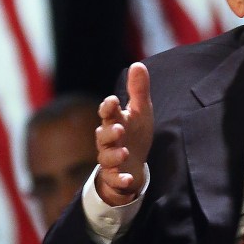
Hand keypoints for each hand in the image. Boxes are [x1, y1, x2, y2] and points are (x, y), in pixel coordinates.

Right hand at [94, 63, 153, 205]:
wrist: (134, 166)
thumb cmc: (135, 134)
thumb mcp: (140, 112)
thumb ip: (138, 90)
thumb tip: (137, 64)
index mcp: (114, 122)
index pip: (108, 112)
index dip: (109, 107)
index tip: (113, 100)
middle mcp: (108, 141)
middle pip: (103, 135)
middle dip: (109, 132)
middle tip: (119, 129)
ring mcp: (110, 160)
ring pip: (106, 158)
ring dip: (114, 155)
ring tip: (124, 152)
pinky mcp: (115, 177)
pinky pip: (114, 179)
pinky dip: (120, 180)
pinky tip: (128, 179)